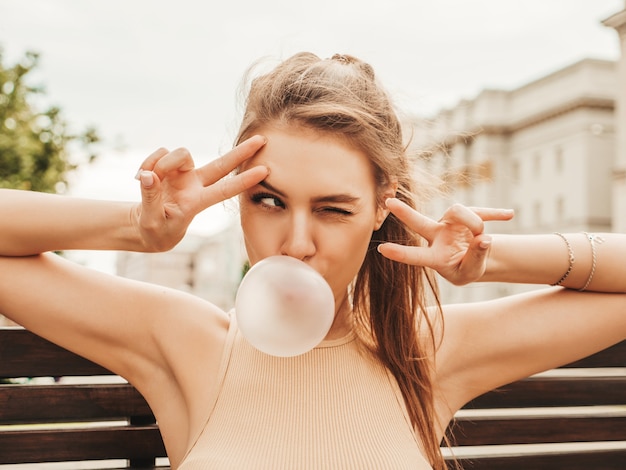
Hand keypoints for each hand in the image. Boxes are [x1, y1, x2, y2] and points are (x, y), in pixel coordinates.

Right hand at [133, 135, 267, 250]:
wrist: (149, 228)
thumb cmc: (155, 230)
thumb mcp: (151, 221)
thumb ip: (150, 198)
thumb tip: (147, 175)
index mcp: (197, 202)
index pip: (225, 190)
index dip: (244, 181)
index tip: (265, 171)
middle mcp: (196, 184)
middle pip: (223, 164)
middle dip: (242, 151)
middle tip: (263, 138)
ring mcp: (184, 173)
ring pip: (180, 153)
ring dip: (160, 163)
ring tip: (146, 180)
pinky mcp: (169, 166)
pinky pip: (160, 153)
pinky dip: (149, 163)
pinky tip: (141, 177)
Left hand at [377, 198, 513, 284]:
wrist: (475, 257)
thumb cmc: (466, 269)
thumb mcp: (471, 272)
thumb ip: (476, 258)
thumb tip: (484, 239)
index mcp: (434, 256)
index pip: (415, 256)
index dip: (400, 253)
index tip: (380, 249)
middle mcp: (436, 236)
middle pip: (419, 223)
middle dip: (405, 213)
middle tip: (389, 202)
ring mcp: (449, 223)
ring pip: (459, 212)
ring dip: (475, 224)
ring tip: (484, 238)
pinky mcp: (466, 213)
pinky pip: (481, 211)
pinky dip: (494, 214)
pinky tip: (508, 216)